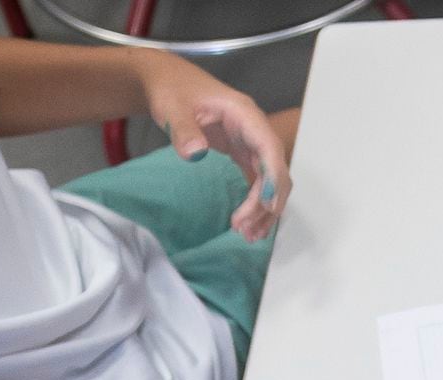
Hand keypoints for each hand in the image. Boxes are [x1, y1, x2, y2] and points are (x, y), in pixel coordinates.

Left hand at [137, 57, 289, 236]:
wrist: (166, 81)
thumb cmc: (172, 89)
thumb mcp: (172, 107)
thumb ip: (183, 129)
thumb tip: (195, 154)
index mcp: (245, 114)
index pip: (270, 149)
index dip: (273, 179)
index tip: (268, 207)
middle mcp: (255, 130)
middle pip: (275, 171)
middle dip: (266, 203)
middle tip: (245, 229)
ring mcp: (250, 143)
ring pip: (270, 181)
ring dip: (263, 209)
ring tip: (247, 235)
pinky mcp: (243, 154)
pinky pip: (258, 182)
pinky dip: (255, 203)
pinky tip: (248, 223)